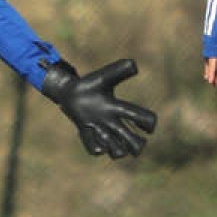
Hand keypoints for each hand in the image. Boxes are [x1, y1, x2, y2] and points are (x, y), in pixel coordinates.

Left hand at [41, 58, 157, 158]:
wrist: (69, 94)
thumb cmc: (89, 85)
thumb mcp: (104, 77)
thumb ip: (118, 71)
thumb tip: (135, 65)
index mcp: (119, 109)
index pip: (140, 117)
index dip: (147, 122)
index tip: (146, 125)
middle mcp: (113, 124)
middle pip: (133, 143)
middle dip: (137, 146)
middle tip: (130, 143)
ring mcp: (100, 131)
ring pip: (116, 151)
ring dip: (115, 147)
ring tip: (106, 137)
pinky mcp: (87, 135)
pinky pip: (95, 150)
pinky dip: (97, 147)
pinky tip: (91, 134)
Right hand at [203, 19, 216, 86]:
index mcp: (212, 42)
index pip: (212, 60)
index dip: (212, 71)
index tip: (210, 81)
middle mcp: (209, 42)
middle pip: (209, 61)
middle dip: (211, 72)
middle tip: (212, 83)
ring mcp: (209, 40)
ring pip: (209, 57)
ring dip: (211, 67)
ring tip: (212, 77)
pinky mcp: (212, 38)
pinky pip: (210, 52)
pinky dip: (211, 60)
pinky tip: (213, 63)